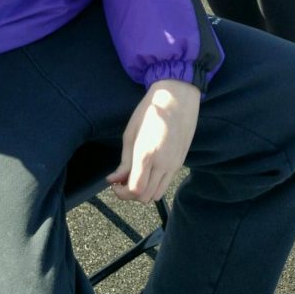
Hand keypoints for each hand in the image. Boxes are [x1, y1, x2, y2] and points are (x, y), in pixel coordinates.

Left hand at [106, 79, 199, 202]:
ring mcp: (174, 164)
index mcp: (146, 154)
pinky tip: (148, 171)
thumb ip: (124, 161)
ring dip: (144, 192)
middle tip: (122, 182)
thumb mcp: (130, 133)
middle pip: (146, 196)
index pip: (135, 189)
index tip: (115, 185)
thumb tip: (113, 180)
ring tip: (136, 177)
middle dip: (131, 194)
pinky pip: (166, 183)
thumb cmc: (150, 110)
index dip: (122, 193)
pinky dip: (155, 184)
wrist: (177, 97)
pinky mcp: (181, 162)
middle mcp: (162, 164)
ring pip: (157, 194)